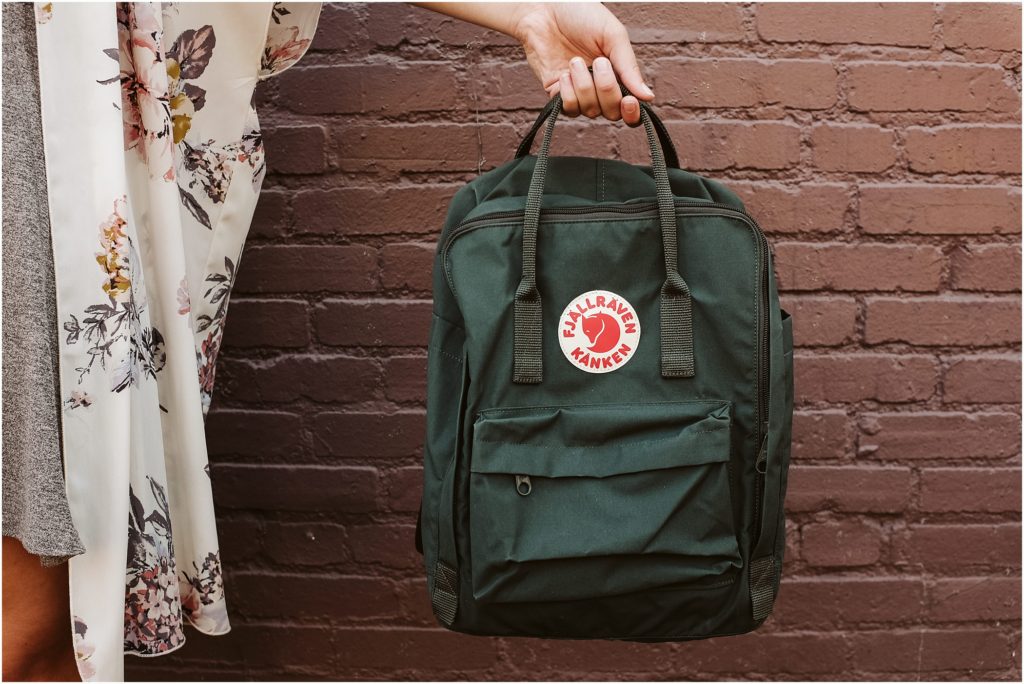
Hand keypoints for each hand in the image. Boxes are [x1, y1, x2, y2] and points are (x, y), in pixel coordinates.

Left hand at [511, 3, 652, 125]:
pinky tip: (564, 73)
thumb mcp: (613, 36)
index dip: (632, 112)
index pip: (630, 108)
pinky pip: (569, 108)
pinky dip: (568, 92)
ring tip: (576, 61)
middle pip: (612, 112)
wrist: (545, 9)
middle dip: (606, 89)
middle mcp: (600, 88)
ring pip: (590, 111)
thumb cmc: (581, 16)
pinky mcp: (558, 94)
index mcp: (619, 74)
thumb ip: (629, 68)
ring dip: (584, 86)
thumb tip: (648, 96)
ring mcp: (579, 93)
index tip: (629, 101)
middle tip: (598, 62)